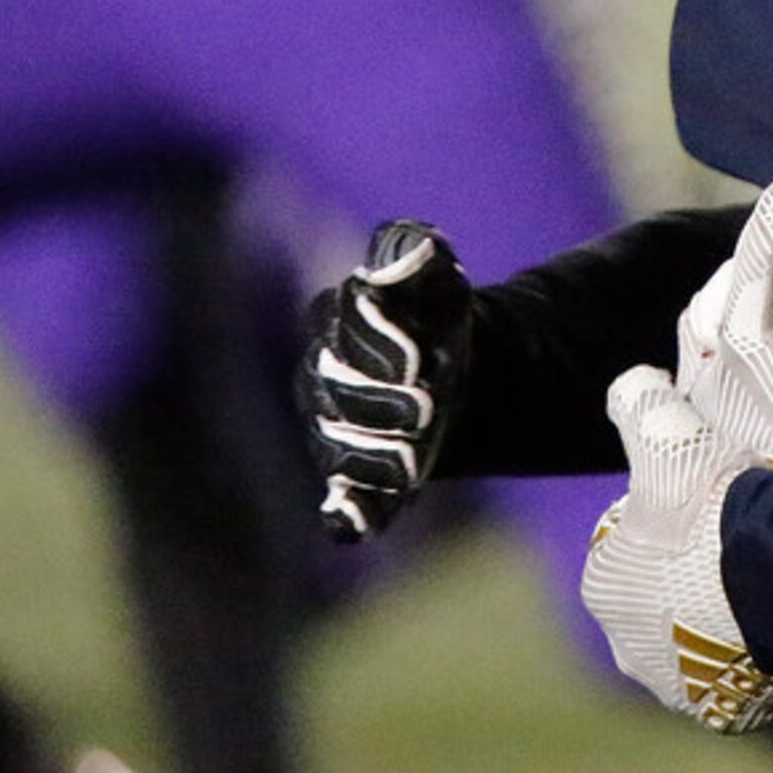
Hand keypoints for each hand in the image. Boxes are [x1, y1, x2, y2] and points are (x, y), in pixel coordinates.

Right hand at [298, 221, 472, 541]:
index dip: (381, 340)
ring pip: (339, 449)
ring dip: (377, 455)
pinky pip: (343, 504)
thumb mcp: (438, 278)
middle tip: (427, 407)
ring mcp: (335, 432)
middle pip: (336, 392)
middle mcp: (321, 378)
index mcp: (335, 321)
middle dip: (381, 401)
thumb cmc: (435, 316)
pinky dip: (349, 514)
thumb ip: (417, 252)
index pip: (342, 326)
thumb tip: (411, 247)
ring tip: (415, 456)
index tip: (421, 353)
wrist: (451, 371)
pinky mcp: (356, 479)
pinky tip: (354, 524)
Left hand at [582, 366, 772, 732]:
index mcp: (604, 585)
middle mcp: (627, 649)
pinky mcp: (727, 715)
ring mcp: (679, 688)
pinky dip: (754, 652)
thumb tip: (632, 380)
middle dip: (691, 574)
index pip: (628, 545)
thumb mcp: (675, 439)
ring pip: (699, 641)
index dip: (669, 518)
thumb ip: (643, 406)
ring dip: (722, 617)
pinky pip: (739, 676)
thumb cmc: (718, 508)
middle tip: (739, 538)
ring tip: (766, 577)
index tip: (708, 500)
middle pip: (661, 599)